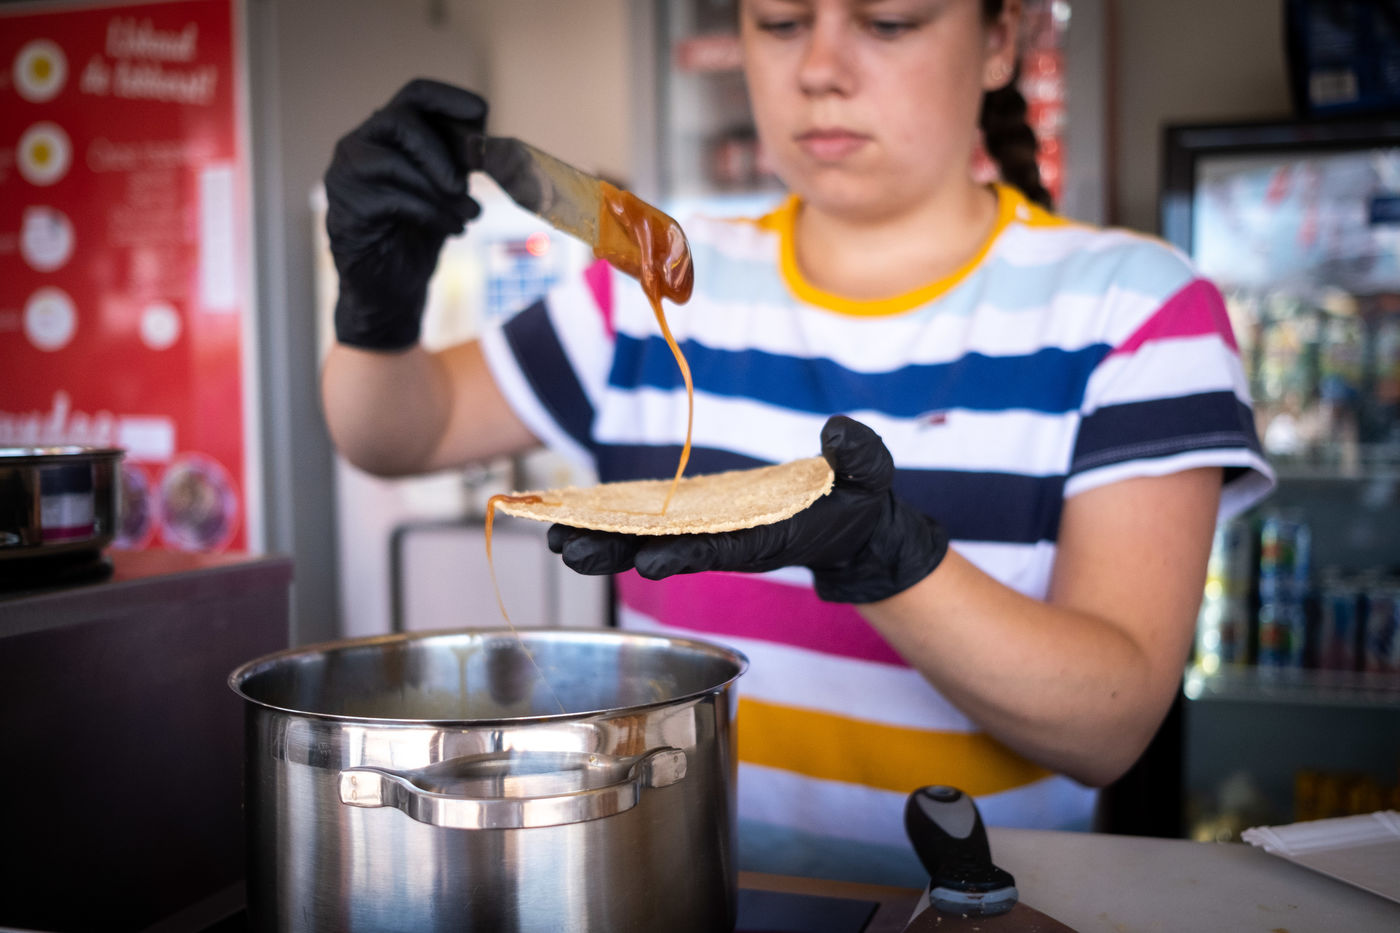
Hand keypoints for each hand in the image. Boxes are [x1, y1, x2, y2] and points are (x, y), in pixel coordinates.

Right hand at [324, 79, 486, 350]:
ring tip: (469, 215)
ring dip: (440, 192)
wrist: (395, 291)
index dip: (448, 97)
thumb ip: (462, 163)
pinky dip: (430, 213)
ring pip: (394, 162)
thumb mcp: (450, 191)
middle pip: (399, 120)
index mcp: (388, 135)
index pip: (413, 95)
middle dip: (440, 153)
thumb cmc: (421, 235)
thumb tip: (490, 143)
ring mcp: (345, 177)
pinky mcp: (344, 211)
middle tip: (465, 185)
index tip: (482, 113)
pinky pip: (392, 199)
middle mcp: (359, 147)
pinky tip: (452, 230)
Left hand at [547, 416, 949, 603]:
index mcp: (766, 536)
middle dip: (616, 551)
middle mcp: (727, 541)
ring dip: (601, 540)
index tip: (649, 561)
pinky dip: (612, 523)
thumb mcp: (868, 475)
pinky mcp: (699, 523)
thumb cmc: (857, 500)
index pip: (721, 548)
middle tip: (566, 549)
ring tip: (554, 538)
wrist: (848, 524)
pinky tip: (574, 520)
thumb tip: (839, 433)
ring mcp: (708, 534)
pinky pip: (648, 524)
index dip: (684, 555)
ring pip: (646, 541)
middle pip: (664, 551)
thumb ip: (859, 457)